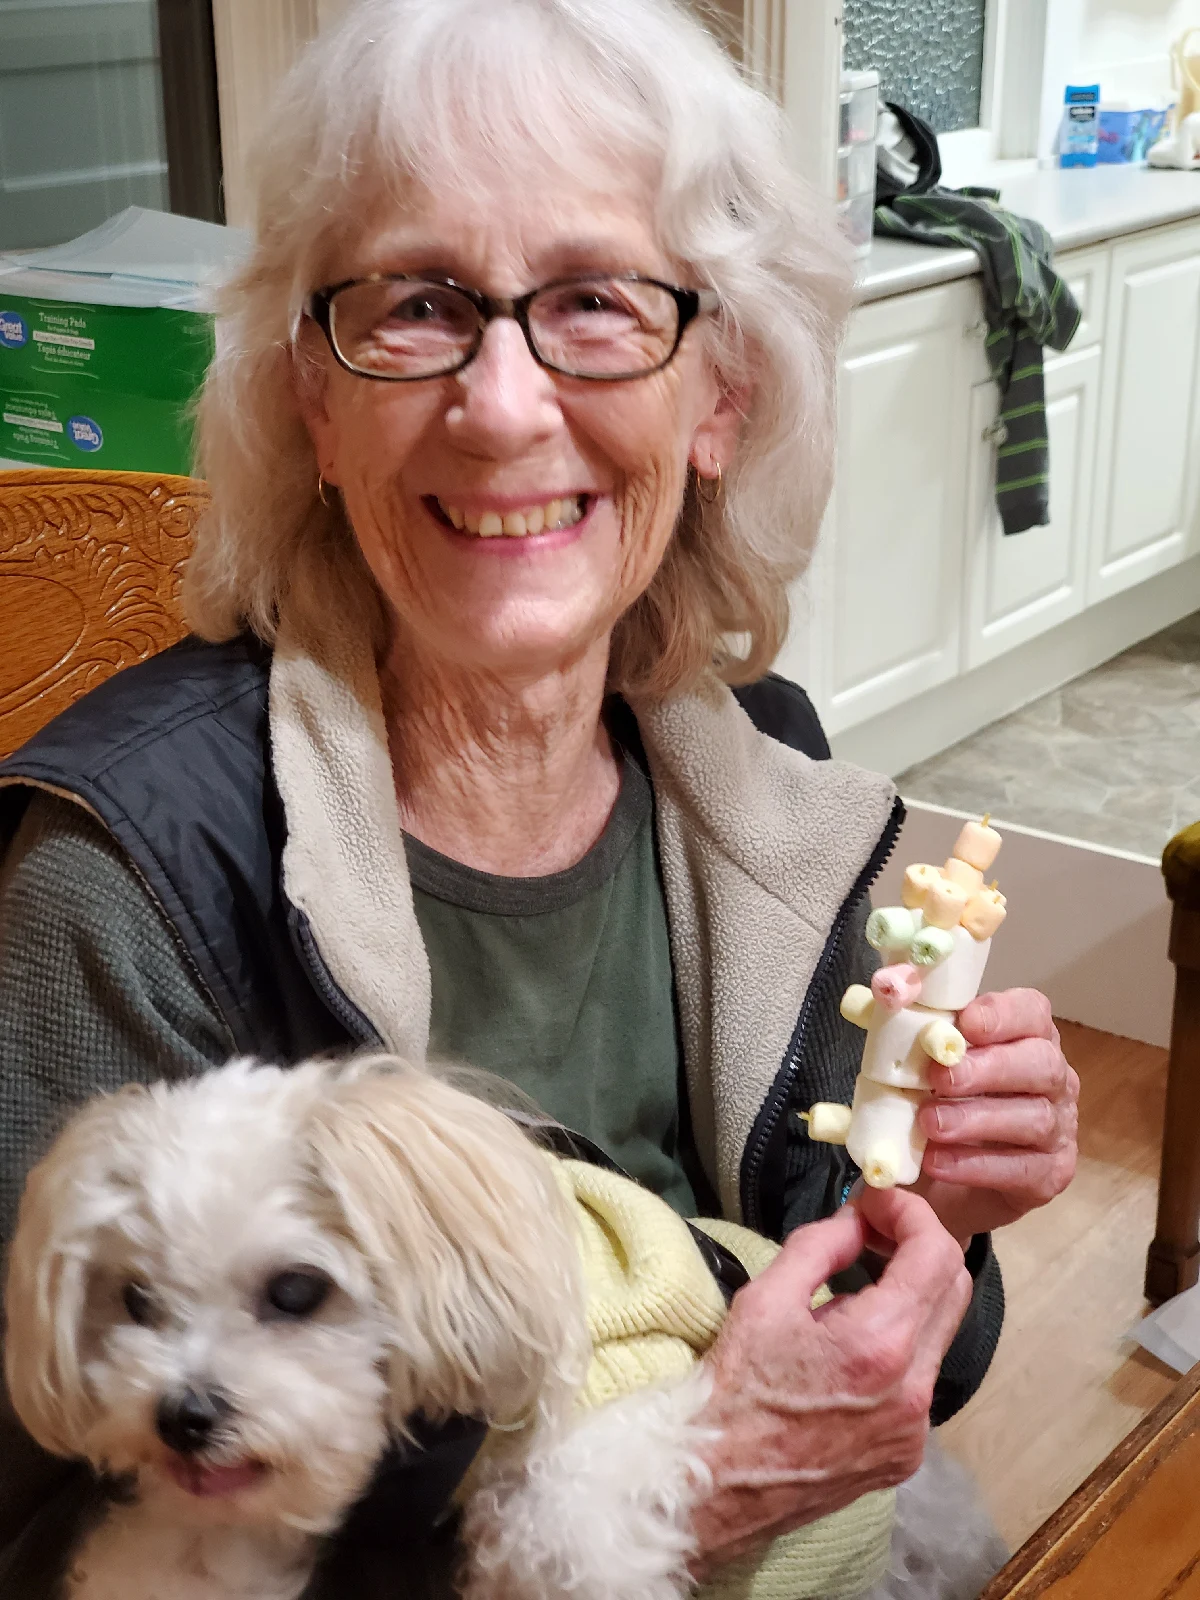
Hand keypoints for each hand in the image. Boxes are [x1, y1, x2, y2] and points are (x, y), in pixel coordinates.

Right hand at [690, 1186, 971, 1572]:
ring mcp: (916, 1428)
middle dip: (918, 1247)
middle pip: (954, 1289)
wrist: (718, 1483)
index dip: (912, 1213)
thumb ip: (822, 1245)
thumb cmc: (735, 1388)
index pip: (937, 1254)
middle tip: (871, 1232)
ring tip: (848, 1294)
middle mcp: (914, 1390)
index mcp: (880, 1344)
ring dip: (908, 1296)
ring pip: (939, 1334)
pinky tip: (847, 1351)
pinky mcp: (907, 1453)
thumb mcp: (767, 1296)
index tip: (877, 1202)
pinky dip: (898, 1346)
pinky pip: (922, 1378)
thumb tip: (857, 1221)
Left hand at [913, 987, 1078, 1246]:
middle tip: (940, 1078)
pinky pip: (1022, 1168)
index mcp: (1027, 1037)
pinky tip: (937, 1160)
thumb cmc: (937, 1102)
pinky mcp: (1050, 1173)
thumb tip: (886, 991)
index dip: (1002, 1014)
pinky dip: (976, 1164)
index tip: (966, 1023)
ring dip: (976, 1119)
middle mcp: (1053, 1078)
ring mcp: (1059, 1128)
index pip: (1032, 1011)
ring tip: (929, 1123)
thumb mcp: (922, 1064)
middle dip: (988, 1068)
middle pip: (1040, 1064)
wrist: (942, 1177)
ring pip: (1034, 1117)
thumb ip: (912, 1030)